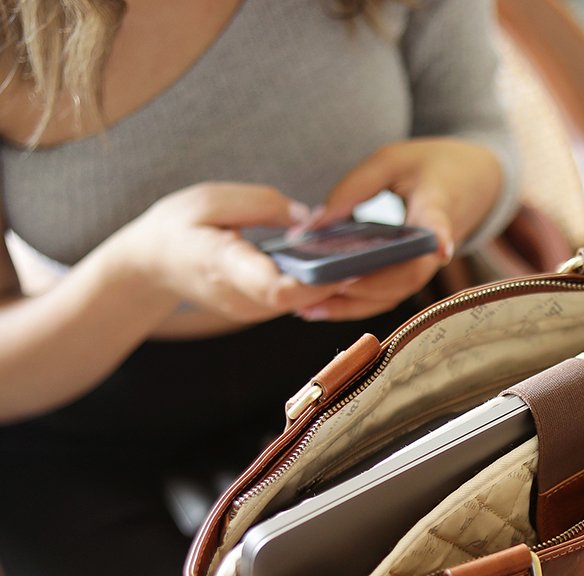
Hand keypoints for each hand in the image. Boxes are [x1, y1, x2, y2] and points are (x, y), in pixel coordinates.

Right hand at [122, 182, 355, 324]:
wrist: (149, 266)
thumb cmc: (177, 226)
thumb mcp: (212, 198)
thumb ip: (264, 205)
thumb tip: (310, 219)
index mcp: (225, 266)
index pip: (277, 288)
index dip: (317, 282)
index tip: (349, 265)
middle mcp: (242, 298)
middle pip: (301, 298)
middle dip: (338, 281)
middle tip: (377, 256)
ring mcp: (250, 310)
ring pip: (302, 302)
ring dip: (331, 284)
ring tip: (365, 257)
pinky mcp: (258, 311)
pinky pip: (294, 300)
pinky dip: (315, 284)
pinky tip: (337, 263)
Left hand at [296, 138, 502, 321]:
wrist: (469, 185)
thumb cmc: (428, 167)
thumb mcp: (391, 161)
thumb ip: (352, 188)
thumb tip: (313, 226)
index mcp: (438, 207)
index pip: (440, 225)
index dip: (440, 237)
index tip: (441, 249)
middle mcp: (434, 249)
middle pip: (405, 277)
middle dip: (363, 287)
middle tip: (318, 289)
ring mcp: (423, 269)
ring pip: (391, 296)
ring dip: (349, 305)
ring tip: (306, 306)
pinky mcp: (410, 278)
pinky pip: (383, 297)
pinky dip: (351, 304)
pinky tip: (318, 305)